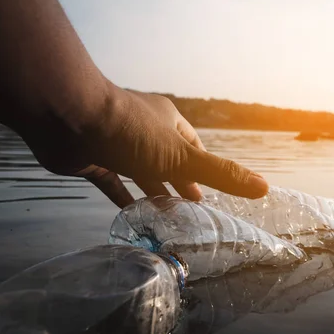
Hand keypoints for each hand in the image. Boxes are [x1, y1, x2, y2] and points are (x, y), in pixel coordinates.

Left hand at [19, 84, 268, 207]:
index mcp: (168, 122)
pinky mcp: (93, 158)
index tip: (210, 192)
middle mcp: (144, 130)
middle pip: (168, 160)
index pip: (193, 146)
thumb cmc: (132, 133)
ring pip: (141, 171)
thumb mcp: (184, 156)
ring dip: (154, 191)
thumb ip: (222, 173)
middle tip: (191, 208)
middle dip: (180, 182)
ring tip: (167, 216)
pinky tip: (131, 214)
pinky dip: (123, 197)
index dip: (203, 168)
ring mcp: (117, 143)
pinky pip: (112, 181)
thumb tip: (265, 187)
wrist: (68, 118)